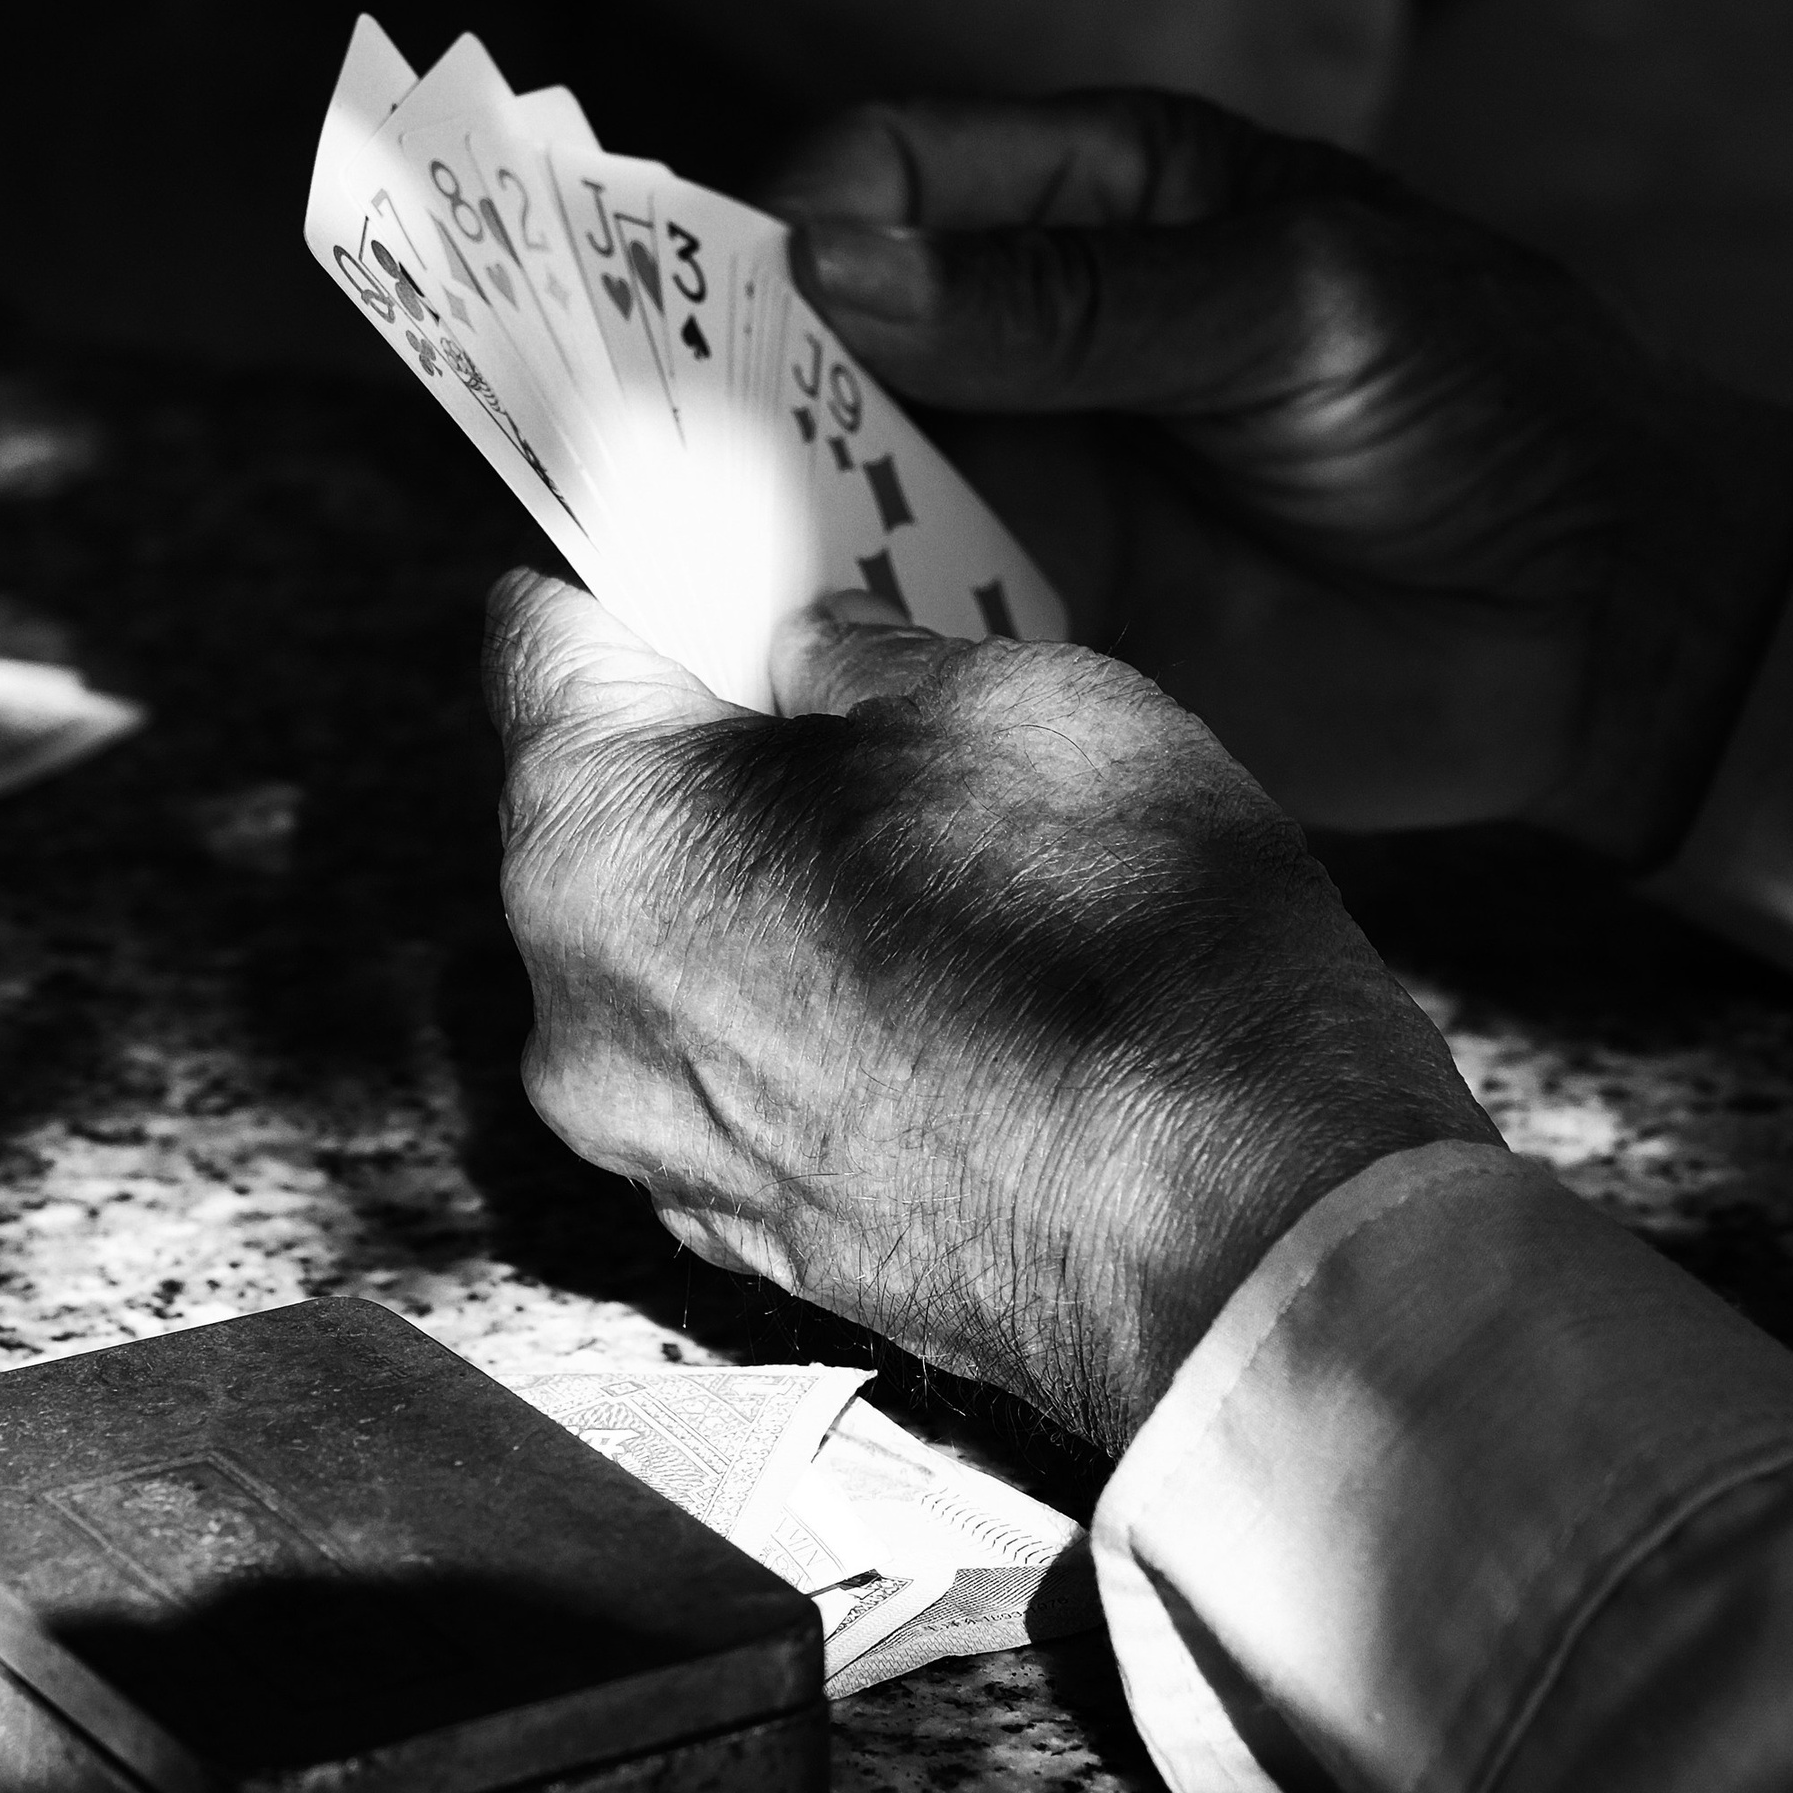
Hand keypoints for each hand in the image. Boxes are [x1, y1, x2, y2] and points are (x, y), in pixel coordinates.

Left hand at [487, 570, 1491, 1448]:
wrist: (1252, 1230)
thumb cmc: (1128, 944)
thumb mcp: (1011, 694)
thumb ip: (864, 651)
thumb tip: (817, 648)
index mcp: (599, 844)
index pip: (540, 647)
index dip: (620, 573)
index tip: (677, 546)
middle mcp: (581, 1021)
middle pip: (599, 813)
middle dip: (705, 739)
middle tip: (838, 683)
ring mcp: (662, 1156)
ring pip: (670, 958)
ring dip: (760, 885)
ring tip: (929, 841)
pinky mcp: (757, 1246)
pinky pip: (747, 1079)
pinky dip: (809, 1016)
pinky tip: (952, 982)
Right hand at [763, 93, 1792, 861]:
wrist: (1602, 615)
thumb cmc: (1479, 395)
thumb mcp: (1291, 307)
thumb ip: (1071, 303)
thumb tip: (834, 266)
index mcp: (1084, 199)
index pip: (879, 174)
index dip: (789, 222)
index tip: (736, 297)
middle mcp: (1015, 340)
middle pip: (813, 334)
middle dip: (727, 374)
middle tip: (650, 437)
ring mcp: (1019, 487)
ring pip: (826, 483)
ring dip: (755, 516)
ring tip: (684, 561)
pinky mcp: (1037, 627)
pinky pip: (896, 624)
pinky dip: (828, 640)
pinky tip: (772, 660)